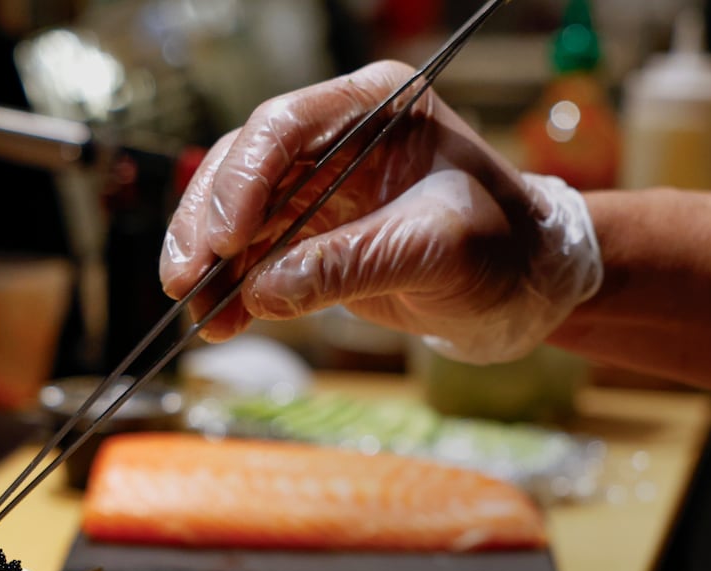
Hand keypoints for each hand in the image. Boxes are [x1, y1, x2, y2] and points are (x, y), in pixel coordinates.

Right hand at [160, 62, 602, 363]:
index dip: (243, 181)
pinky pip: (250, 258)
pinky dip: (231, 290)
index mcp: (373, 108)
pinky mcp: (307, 237)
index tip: (224, 240)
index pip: (285, 127)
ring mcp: (315, 188)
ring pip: (233, 214)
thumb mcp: (434, 252)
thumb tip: (262, 292)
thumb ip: (349, 265)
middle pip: (242, 167)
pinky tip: (219, 322)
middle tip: (188, 279)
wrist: (522, 290)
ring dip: (208, 264)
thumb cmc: (502, 250)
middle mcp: (334, 139)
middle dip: (207, 225)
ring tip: (198, 313)